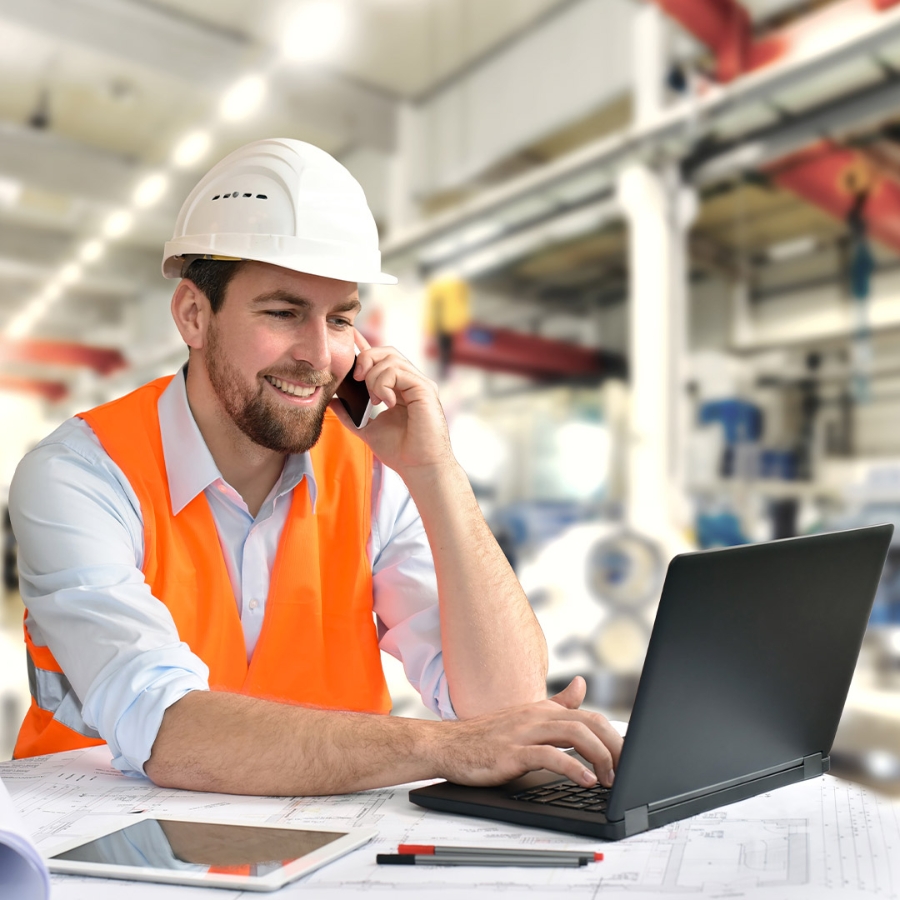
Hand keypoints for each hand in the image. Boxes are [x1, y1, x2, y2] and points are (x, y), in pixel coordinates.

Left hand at [330, 329, 452, 473]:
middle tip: (357, 380)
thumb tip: (331, 401)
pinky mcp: (425, 389)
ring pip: (390, 359)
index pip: (383, 359)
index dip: (365, 346)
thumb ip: (350, 414)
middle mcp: (412, 382)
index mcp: (400, 388)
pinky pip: (398, 371)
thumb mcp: (367, 429)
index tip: (349, 338)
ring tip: (374, 400)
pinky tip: (385, 402)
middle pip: (386, 352)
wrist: (419, 468)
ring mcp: (420, 384)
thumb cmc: (401, 452)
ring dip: (374, 377)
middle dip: (365, 359)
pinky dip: (384, 384)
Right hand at [432, 677, 622, 788]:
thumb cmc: (486, 736)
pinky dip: (572, 768)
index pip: (590, 716)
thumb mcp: (526, 716)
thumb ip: (557, 704)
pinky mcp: (512, 752)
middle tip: (626, 771)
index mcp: (543, 710)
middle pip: (589, 723)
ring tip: (610, 779)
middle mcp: (537, 717)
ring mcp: (524, 733)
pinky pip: (549, 756)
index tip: (626, 758)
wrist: (446, 744)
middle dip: (614, 746)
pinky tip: (585, 781)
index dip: (614, 737)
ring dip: (599, 757)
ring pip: (575, 735)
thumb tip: (582, 684)